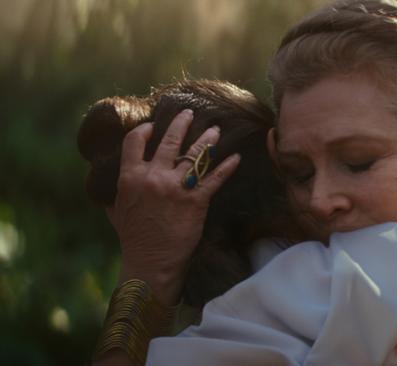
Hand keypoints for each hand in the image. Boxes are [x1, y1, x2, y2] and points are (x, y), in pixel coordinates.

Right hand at [106, 109, 239, 304]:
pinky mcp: (196, 201)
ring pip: (194, 155)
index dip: (145, 130)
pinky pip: (215, 179)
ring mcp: (176, 188)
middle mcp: (153, 177)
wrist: (150, 261)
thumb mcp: (116, 212)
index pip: (135, 142)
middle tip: (189, 112)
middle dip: (181, 123)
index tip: (154, 125)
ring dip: (207, 140)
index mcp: (131, 177)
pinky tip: (236, 158)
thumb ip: (114, 194)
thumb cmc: (133, 239)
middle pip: (170, 141)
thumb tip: (104, 187)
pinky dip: (227, 167)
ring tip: (215, 130)